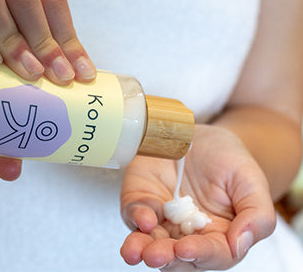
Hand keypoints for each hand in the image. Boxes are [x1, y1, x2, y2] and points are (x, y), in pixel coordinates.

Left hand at [120, 125, 275, 269]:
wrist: (202, 134)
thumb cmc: (230, 161)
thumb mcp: (252, 182)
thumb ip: (257, 216)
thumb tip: (240, 245)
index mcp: (219, 236)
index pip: (212, 254)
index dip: (200, 254)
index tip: (186, 249)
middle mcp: (187, 233)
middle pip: (175, 256)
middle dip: (165, 257)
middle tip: (156, 255)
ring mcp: (162, 217)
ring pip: (148, 241)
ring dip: (141, 247)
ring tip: (135, 250)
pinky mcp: (141, 198)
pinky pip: (133, 212)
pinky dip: (134, 216)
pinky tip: (141, 216)